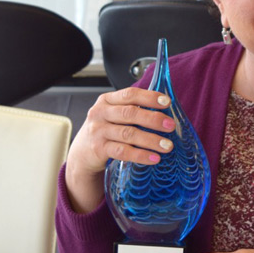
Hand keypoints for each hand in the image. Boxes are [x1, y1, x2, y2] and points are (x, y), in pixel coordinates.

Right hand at [65, 87, 175, 212]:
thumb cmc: (105, 130)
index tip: (167, 102)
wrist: (82, 152)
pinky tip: (154, 158)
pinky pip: (122, 152)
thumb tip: (165, 112)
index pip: (130, 94)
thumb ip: (133, 110)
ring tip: (167, 146)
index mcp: (107, 100)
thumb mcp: (114, 114)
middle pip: (130, 113)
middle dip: (153, 119)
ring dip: (150, 140)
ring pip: (128, 134)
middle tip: (171, 126)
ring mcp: (98, 131)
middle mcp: (101, 113)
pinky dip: (140, 155)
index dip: (149, 97)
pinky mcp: (99, 149)